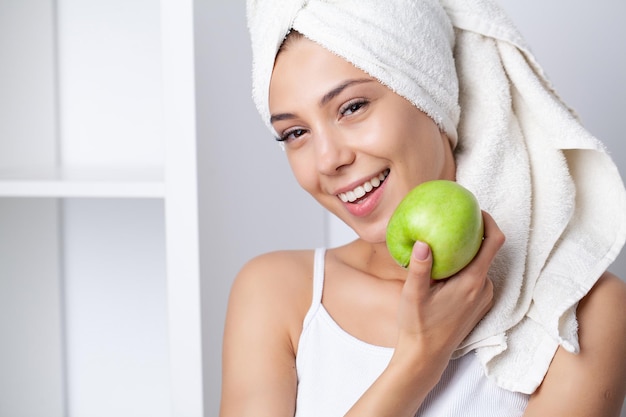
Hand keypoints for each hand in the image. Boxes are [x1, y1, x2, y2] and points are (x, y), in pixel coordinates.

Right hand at [395, 211, 503, 374]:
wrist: (425, 356)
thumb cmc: (418, 326)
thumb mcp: (413, 295)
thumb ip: (419, 268)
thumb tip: (422, 241)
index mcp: (473, 282)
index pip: (494, 242)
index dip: (490, 221)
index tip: (475, 209)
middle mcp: (484, 288)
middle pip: (488, 251)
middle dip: (473, 234)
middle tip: (452, 220)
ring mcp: (483, 298)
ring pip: (480, 264)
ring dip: (466, 252)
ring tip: (444, 242)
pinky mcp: (477, 304)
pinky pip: (476, 277)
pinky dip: (465, 266)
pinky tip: (444, 266)